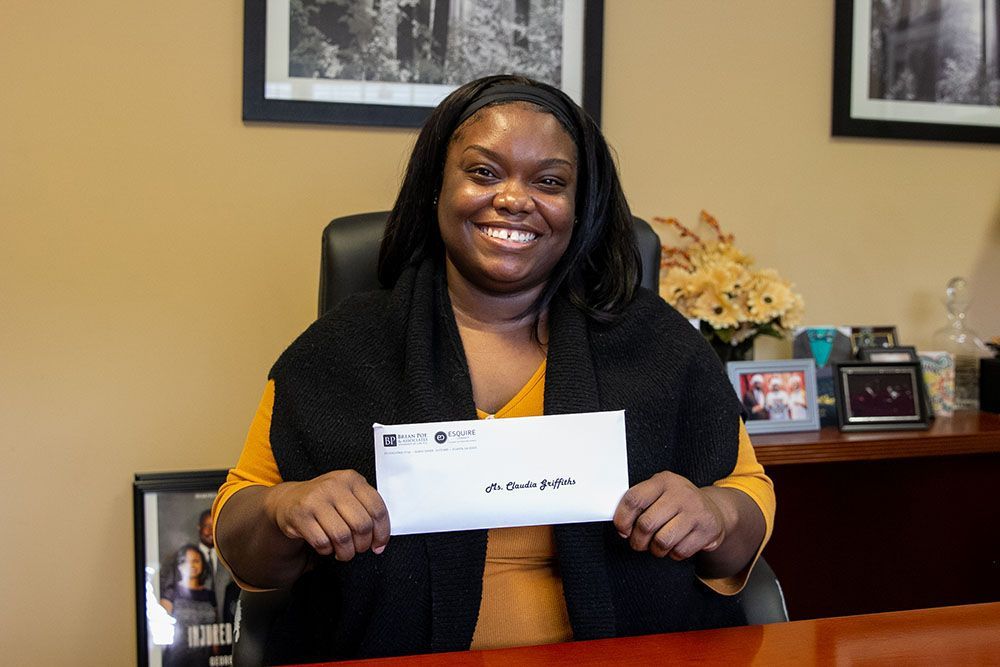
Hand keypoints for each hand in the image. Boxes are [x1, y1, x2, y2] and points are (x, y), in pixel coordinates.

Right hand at [265, 470, 389, 560]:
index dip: (382, 532)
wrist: (289, 500)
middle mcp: (334, 485)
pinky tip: (326, 546)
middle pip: (361, 525)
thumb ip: (366, 511)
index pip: (377, 509)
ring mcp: (315, 499)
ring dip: (346, 552)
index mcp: (352, 479)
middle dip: (363, 544)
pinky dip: (327, 551)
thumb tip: (380, 542)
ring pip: (342, 536)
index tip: (379, 545)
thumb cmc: (325, 501)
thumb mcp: (348, 496)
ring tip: (343, 551)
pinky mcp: (300, 515)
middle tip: (358, 548)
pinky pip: (322, 542)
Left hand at [613, 471, 725, 559]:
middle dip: (638, 540)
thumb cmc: (678, 504)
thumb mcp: (659, 494)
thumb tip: (622, 527)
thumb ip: (640, 504)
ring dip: (655, 549)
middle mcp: (681, 493)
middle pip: (646, 524)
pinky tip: (676, 544)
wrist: (714, 511)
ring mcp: (696, 511)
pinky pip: (679, 551)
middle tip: (639, 542)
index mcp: (664, 481)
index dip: (622, 519)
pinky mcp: (707, 530)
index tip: (622, 530)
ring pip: (662, 541)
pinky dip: (673, 554)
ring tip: (658, 545)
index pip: (634, 499)